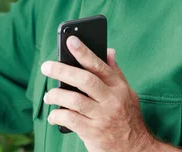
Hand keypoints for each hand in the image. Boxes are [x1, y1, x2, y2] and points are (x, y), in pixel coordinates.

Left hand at [41, 36, 156, 151]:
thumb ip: (115, 73)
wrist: (136, 150)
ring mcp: (102, 117)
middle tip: (46, 67)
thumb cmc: (128, 118)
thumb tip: (108, 50)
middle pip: (85, 80)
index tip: (70, 40)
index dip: (84, 52)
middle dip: (62, 70)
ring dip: (56, 95)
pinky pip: (70, 120)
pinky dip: (57, 115)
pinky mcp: (93, 133)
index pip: (100, 65)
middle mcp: (111, 100)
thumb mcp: (127, 93)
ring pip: (74, 100)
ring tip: (49, 96)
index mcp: (119, 88)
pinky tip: (54, 115)